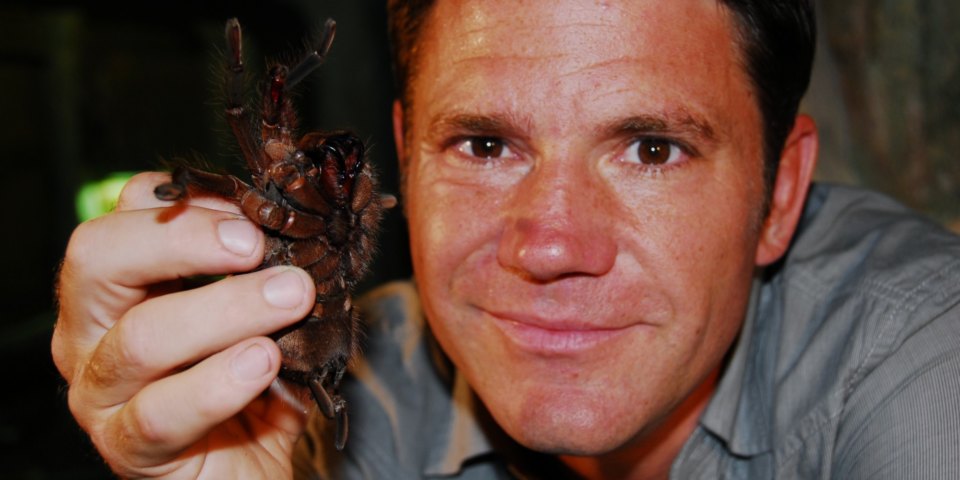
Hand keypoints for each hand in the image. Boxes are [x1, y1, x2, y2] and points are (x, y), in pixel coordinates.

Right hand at [51, 172, 315, 477]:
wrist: (246, 470)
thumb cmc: (251, 380)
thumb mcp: (258, 311)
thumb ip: (260, 266)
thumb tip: (290, 220)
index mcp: (118, 284)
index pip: (123, 214)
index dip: (187, 202)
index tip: (253, 211)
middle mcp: (90, 329)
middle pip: (100, 258)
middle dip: (184, 240)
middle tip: (256, 245)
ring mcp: (99, 391)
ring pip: (140, 337)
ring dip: (226, 310)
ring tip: (291, 298)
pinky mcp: (125, 446)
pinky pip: (161, 412)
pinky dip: (219, 383)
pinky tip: (263, 362)